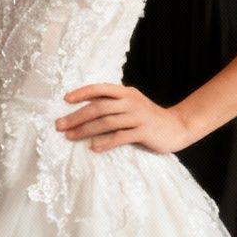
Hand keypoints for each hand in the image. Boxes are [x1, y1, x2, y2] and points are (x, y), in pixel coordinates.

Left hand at [57, 82, 192, 152]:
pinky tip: (94, 147)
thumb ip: (114, 103)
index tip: (66, 99)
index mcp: (126, 93)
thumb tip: (87, 108)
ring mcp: (137, 116)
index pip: (101, 89)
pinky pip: (121, 136)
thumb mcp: (133, 104)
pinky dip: (106, 142)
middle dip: (77, 116)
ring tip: (70, 136)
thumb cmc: (149, 117)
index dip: (82, 92)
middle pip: (99, 107)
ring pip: (107, 122)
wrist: (177, 126)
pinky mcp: (144, 131)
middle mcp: (131, 102)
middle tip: (60, 125)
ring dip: (86, 130)